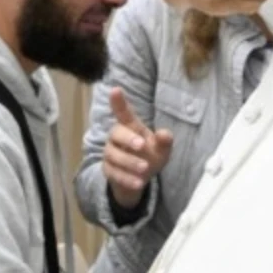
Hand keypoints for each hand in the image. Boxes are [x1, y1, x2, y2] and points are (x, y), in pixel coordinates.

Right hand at [103, 87, 173, 209]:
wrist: (138, 179)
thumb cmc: (150, 156)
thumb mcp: (162, 149)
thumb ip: (164, 141)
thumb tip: (165, 134)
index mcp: (130, 127)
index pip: (123, 113)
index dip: (119, 102)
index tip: (115, 90)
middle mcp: (117, 138)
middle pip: (116, 133)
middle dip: (128, 139)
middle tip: (142, 145)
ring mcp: (110, 154)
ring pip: (114, 156)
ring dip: (130, 162)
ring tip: (145, 169)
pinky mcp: (108, 170)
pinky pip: (114, 173)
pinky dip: (127, 179)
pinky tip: (139, 183)